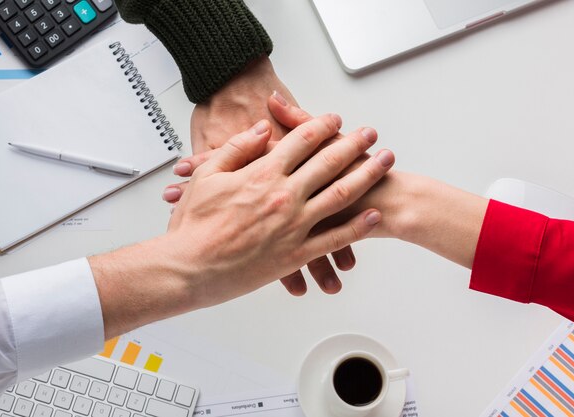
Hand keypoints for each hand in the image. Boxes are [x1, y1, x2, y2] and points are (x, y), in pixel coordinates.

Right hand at [179, 56, 361, 295]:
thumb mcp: (208, 176)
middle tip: (370, 132)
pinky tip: (372, 215)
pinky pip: (333, 239)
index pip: (302, 141)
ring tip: (385, 160)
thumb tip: (262, 130)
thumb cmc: (193, 225)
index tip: (336, 119)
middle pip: (329, 162)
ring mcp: (294, 226)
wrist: (188, 268)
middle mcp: (285, 196)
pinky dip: (356, 227)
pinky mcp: (295, 254)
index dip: (322, 126)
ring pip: (341, 195)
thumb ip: (237, 149)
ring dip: (367, 174)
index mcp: (263, 174)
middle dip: (354, 144)